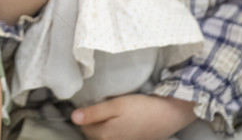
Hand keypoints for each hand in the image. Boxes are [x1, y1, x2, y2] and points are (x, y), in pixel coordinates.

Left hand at [72, 94, 195, 139]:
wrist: (168, 116)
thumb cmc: (141, 108)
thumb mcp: (116, 105)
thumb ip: (94, 112)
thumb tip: (73, 117)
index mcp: (105, 134)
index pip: (83, 127)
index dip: (83, 115)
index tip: (87, 104)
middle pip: (92, 134)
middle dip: (90, 123)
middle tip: (95, 108)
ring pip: (103, 138)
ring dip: (100, 129)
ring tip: (105, 116)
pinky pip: (114, 139)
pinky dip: (111, 133)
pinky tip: (117, 124)